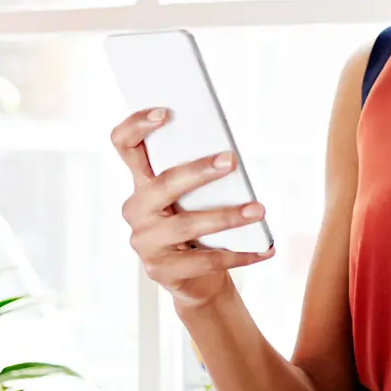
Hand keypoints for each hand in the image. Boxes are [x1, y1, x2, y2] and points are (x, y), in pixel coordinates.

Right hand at [110, 109, 273, 308]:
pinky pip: (205, 260)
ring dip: (227, 216)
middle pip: (162, 184)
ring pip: (186, 224)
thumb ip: (202, 177)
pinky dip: (240, 254)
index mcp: (142, 182)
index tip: (165, 112)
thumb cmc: (199, 225)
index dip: (137, 125)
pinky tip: (265, 249)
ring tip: (258, 210)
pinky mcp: (161, 271)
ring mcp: (145, 242)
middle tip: (231, 160)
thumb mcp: (197, 198)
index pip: (124, 145)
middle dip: (198, 171)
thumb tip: (230, 156)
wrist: (196, 278)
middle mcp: (136, 210)